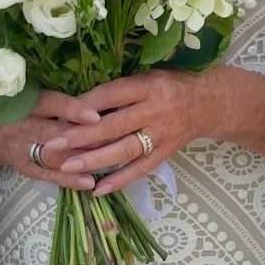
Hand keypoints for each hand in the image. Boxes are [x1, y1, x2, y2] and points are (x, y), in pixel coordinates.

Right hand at [0, 90, 100, 189]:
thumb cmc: (22, 107)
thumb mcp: (33, 95)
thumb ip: (60, 100)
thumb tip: (100, 99)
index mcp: (23, 101)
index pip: (48, 103)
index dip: (71, 110)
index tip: (95, 116)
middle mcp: (20, 125)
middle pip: (52, 133)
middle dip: (82, 138)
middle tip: (110, 140)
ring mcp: (21, 149)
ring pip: (52, 156)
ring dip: (79, 159)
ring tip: (106, 161)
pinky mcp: (24, 167)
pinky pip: (48, 175)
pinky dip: (69, 179)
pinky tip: (89, 182)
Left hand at [48, 70, 211, 195]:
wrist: (210, 102)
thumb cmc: (171, 84)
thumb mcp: (149, 76)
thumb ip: (120, 89)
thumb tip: (79, 103)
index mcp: (149, 86)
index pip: (112, 95)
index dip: (86, 105)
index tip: (60, 114)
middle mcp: (156, 111)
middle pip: (115, 125)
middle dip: (82, 136)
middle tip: (54, 144)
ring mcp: (162, 135)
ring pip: (125, 150)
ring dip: (95, 160)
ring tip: (69, 167)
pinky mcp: (166, 153)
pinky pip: (141, 169)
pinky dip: (119, 180)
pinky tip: (97, 189)